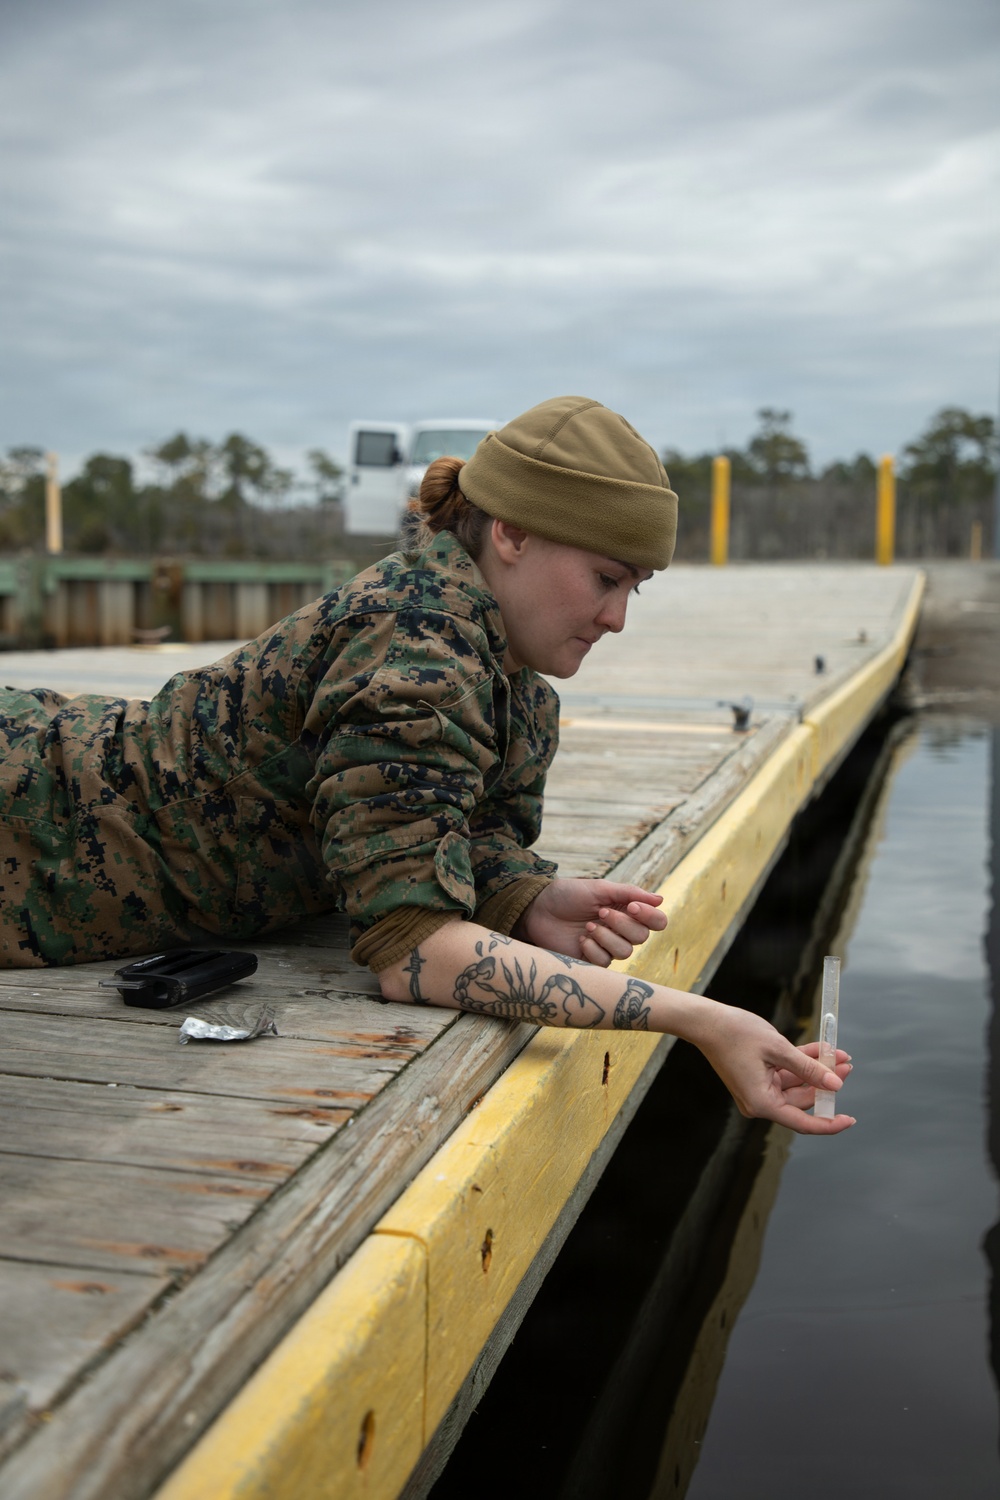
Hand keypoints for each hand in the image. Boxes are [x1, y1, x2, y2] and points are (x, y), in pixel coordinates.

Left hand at [515, 878, 666, 964]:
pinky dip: (593, 948)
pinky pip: (606, 961)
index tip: (632, 906)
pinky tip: (580, 939)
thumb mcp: (599, 889)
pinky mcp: (592, 961)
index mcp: (627, 911)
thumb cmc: (567, 895)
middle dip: (621, 924)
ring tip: (587, 926)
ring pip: (625, 952)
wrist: (538, 910)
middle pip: (642, 937)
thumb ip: (629, 893)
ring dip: (606, 936)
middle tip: (600, 912)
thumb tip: (661, 899)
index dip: (650, 916)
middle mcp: (621, 930)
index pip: (656, 921)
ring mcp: (607, 946)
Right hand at [690, 1001, 854, 1134]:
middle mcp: (760, 1101)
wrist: (706, 1021)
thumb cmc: (736, 1033)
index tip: (850, 1119)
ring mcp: (758, 1089)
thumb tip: (834, 1085)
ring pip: (796, 1084)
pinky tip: (820, 1050)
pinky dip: (802, 1063)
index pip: (803, 1123)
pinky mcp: (757, 1077)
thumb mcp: (778, 1049)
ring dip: (816, 1069)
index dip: (829, 1123)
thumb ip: (808, 1069)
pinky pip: (786, 1073)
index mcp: (762, 1103)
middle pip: (802, 1100)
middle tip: (846, 1066)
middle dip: (826, 1083)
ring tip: (837, 1054)